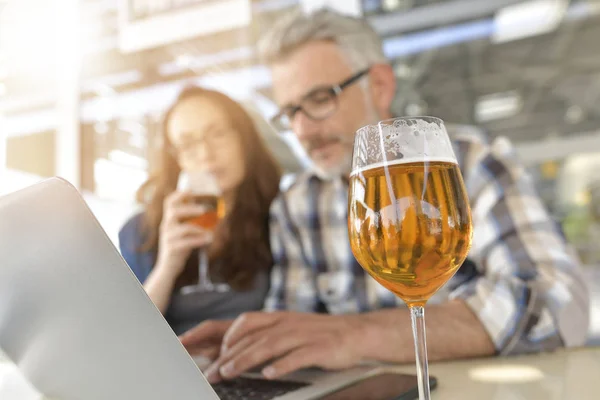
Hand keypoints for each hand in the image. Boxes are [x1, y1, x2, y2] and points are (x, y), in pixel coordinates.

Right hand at [155, 191, 212, 277]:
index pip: (169, 202)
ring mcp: (168, 238)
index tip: (191, 190)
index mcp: (169, 219)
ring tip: (211, 231)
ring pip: (183, 228)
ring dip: (199, 228)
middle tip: (205, 209)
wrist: (168, 267)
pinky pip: (187, 243)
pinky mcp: (172, 249)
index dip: (179, 194)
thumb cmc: (179, 246)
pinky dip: (199, 240)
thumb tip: (207, 208)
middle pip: (173, 211)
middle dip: (190, 208)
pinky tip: (209, 239)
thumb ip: (190, 220)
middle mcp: (166, 226)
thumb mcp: (183, 231)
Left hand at [187, 311, 366, 382]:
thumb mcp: (289, 329)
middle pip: (251, 337)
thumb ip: (264, 337)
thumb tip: (232, 352)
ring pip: (269, 345)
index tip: (196, 344)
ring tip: (228, 373)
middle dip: (227, 355)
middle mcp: (286, 323)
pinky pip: (298, 356)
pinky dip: (282, 365)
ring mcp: (303, 334)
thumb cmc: (319, 335)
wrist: (357, 333)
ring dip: (246, 359)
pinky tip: (268, 374)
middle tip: (209, 373)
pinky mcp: (319, 347)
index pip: (242, 322)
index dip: (217, 331)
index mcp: (278, 318)